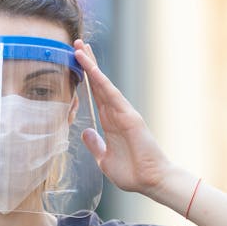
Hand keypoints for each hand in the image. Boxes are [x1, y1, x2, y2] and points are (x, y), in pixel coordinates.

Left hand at [73, 40, 172, 194]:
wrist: (151, 181)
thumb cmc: (132, 173)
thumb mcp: (104, 159)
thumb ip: (95, 145)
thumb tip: (86, 132)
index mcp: (110, 123)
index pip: (95, 95)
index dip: (85, 79)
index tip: (76, 62)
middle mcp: (116, 114)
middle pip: (98, 84)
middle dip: (88, 64)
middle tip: (76, 44)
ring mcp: (123, 113)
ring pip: (104, 84)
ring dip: (91, 66)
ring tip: (80, 48)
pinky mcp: (129, 116)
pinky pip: (112, 95)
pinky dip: (101, 80)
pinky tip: (91, 68)